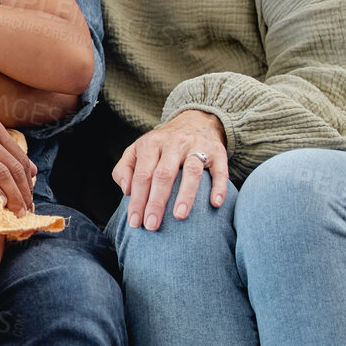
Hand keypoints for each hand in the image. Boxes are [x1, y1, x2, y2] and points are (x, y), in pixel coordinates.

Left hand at [113, 110, 228, 229]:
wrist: (195, 120)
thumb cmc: (162, 144)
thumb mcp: (138, 150)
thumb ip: (125, 168)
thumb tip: (126, 190)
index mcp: (151, 144)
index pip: (142, 175)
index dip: (137, 199)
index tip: (135, 222)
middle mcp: (173, 144)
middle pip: (163, 174)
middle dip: (156, 201)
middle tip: (152, 225)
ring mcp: (197, 146)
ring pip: (192, 172)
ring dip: (186, 195)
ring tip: (179, 217)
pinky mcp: (217, 152)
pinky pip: (220, 170)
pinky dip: (219, 186)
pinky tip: (215, 203)